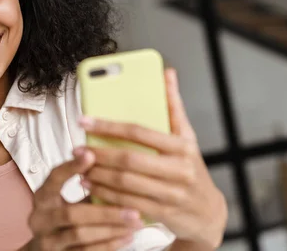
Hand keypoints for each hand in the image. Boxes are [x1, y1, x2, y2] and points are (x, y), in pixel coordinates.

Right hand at [23, 148, 142, 250]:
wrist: (47, 249)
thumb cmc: (65, 217)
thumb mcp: (70, 197)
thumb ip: (87, 183)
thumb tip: (116, 161)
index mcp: (43, 197)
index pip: (54, 178)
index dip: (71, 167)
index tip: (91, 155)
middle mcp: (40, 219)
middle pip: (71, 213)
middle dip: (105, 212)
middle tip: (133, 209)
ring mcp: (47, 241)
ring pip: (80, 235)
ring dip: (111, 229)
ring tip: (135, 223)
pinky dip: (108, 245)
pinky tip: (126, 237)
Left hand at [77, 69, 227, 249]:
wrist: (208, 212)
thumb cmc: (191, 168)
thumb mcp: (187, 136)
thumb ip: (173, 106)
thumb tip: (167, 73)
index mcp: (181, 146)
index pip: (139, 131)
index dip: (108, 125)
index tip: (84, 120)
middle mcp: (178, 169)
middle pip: (129, 160)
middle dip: (99, 154)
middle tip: (77, 149)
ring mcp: (171, 194)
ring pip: (125, 184)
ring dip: (98, 176)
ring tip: (79, 168)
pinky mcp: (163, 213)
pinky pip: (128, 204)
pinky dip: (105, 196)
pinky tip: (91, 187)